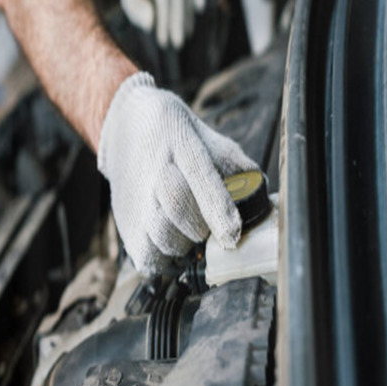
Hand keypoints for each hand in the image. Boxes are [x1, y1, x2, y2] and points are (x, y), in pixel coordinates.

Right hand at [97, 72, 257, 272]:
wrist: (124, 126)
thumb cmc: (176, 136)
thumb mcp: (207, 137)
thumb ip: (236, 165)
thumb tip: (263, 196)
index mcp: (182, 143)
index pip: (199, 177)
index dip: (217, 209)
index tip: (232, 235)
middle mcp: (155, 169)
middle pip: (178, 208)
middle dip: (200, 228)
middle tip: (207, 227)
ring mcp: (136, 196)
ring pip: (161, 237)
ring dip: (182, 245)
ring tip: (186, 232)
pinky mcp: (124, 220)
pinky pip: (147, 256)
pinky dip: (164, 259)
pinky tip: (169, 242)